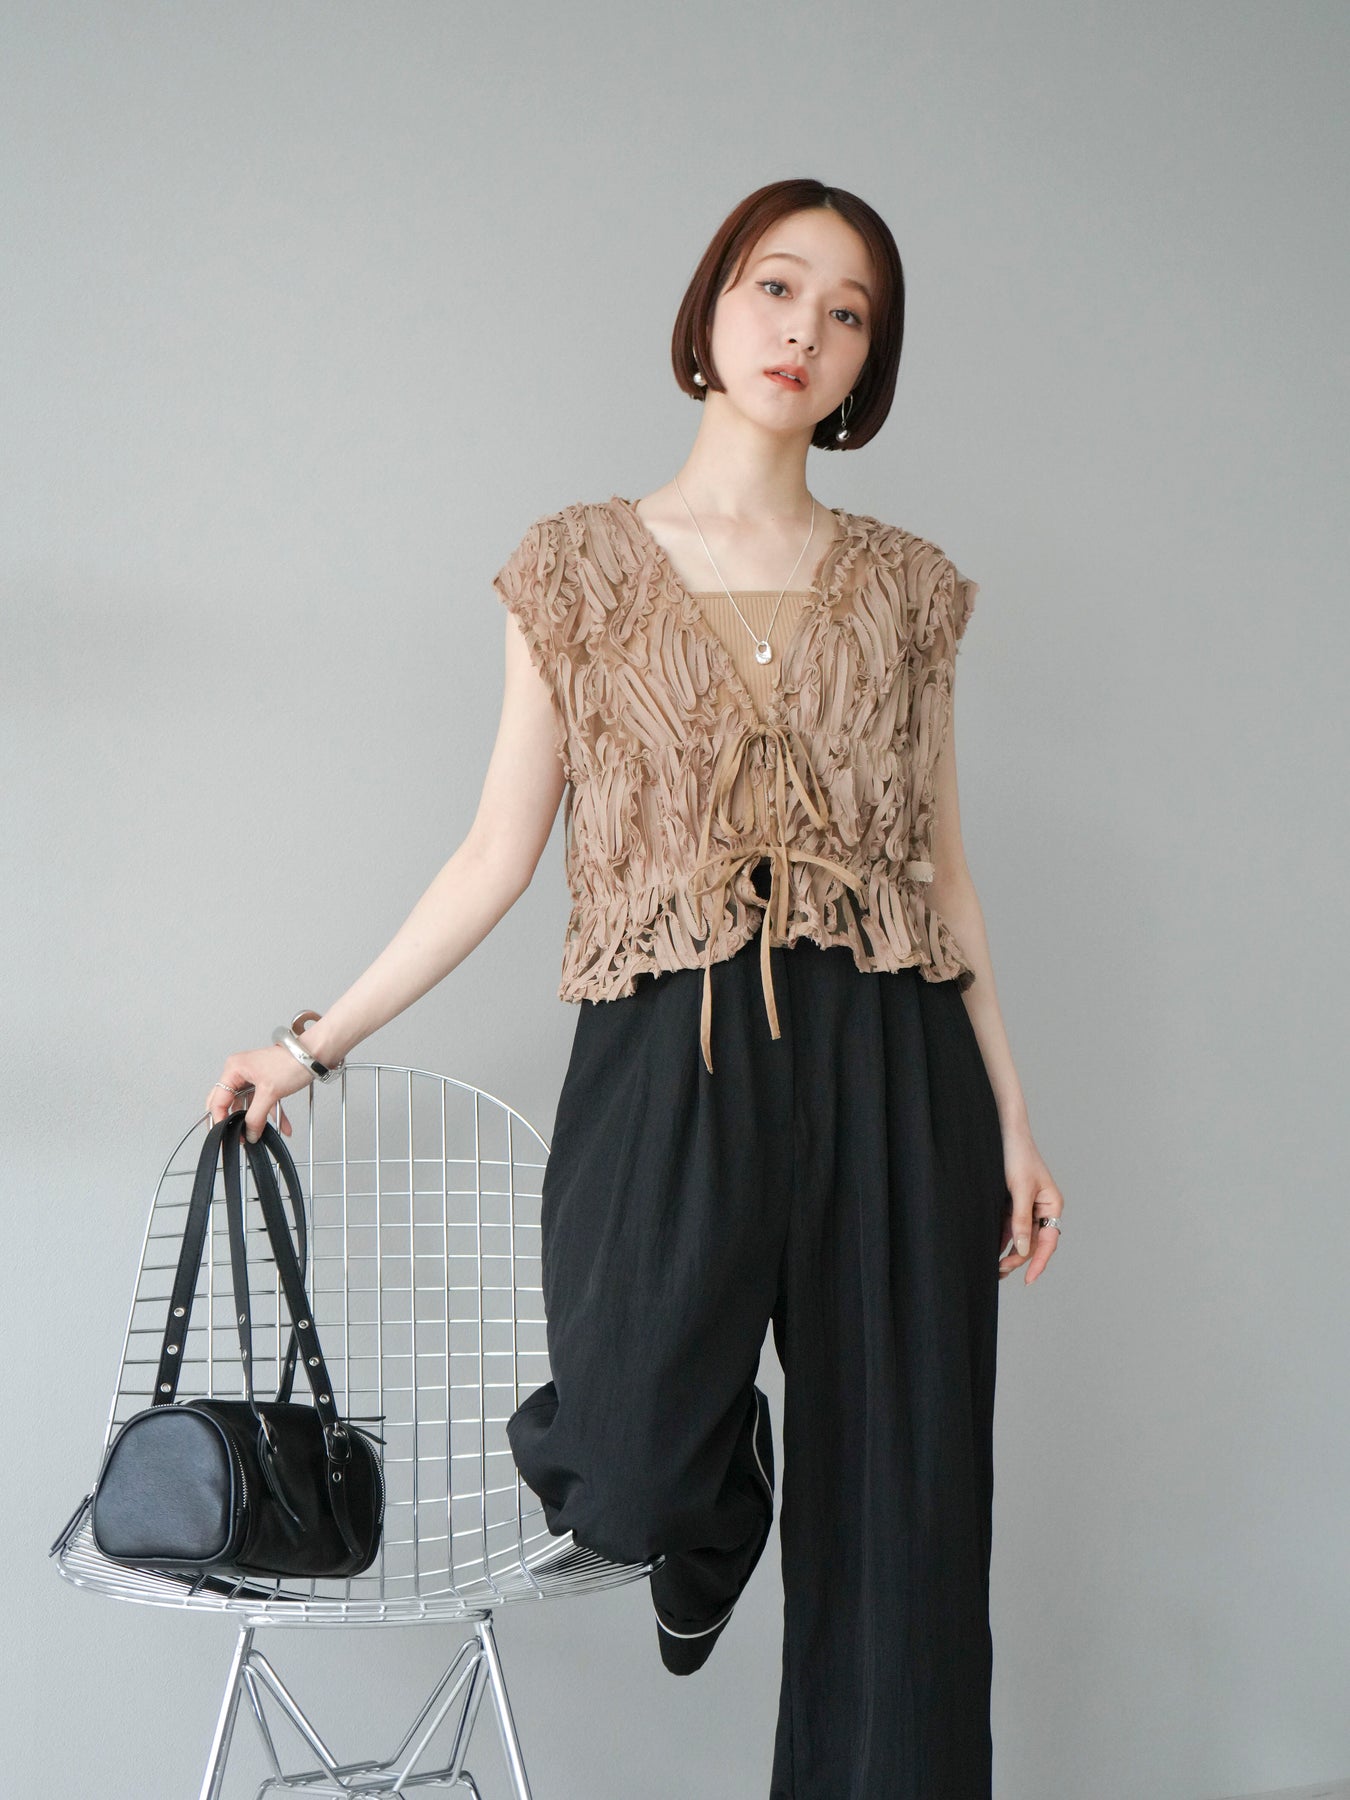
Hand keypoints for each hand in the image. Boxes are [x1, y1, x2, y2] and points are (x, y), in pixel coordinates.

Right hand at [204, 1044, 313, 1142]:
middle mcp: (240, 1072)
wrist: (314, 1055)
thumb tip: (249, 1132)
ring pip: (248, 1104)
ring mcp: (252, 1077)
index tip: (226, 1134)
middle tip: (238, 1136)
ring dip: (256, 1119)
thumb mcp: (270, 1093)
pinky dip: (270, 1114)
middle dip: (235, 1120)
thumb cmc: (291, 1062)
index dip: (220, 1118)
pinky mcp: (265, 1083)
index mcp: (234, 1069)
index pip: (218, 1099)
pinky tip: (281, 1126)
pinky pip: (262, 1102)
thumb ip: (256, 1116)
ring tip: (258, 1134)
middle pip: (229, 1102)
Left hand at [997, 1124, 1063, 1285]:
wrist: (1002, 1129)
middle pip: (1033, 1242)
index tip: (1029, 1279)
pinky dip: (1000, 1238)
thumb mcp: (1019, 1189)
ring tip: (994, 1268)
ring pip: (1020, 1237)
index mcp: (1052, 1205)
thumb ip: (1021, 1220)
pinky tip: (990, 1250)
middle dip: (1018, 1259)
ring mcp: (1026, 1206)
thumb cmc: (1016, 1154)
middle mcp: (1042, 1208)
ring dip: (1008, 1252)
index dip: (1039, 1262)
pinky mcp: (1011, 1202)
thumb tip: (1021, 1249)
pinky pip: (1008, 1226)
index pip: (1048, 1241)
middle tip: (1000, 1272)